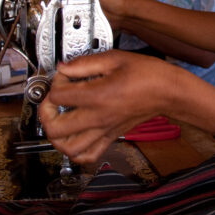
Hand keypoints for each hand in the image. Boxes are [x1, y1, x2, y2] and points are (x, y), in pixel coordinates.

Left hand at [38, 50, 176, 162]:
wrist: (168, 91)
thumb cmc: (148, 75)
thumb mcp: (115, 58)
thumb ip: (85, 63)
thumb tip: (65, 67)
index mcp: (98, 96)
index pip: (58, 96)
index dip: (55, 82)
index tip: (63, 75)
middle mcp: (98, 117)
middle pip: (55, 128)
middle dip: (45, 113)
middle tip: (51, 101)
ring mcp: (104, 130)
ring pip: (68, 148)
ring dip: (56, 136)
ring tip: (59, 120)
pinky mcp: (111, 136)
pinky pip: (88, 155)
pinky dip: (75, 152)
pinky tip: (74, 137)